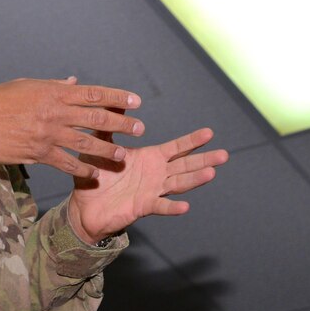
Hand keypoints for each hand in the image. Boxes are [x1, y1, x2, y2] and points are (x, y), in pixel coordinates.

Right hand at [0, 77, 143, 178]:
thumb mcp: (27, 85)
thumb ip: (54, 86)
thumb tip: (74, 83)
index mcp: (54, 92)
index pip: (93, 94)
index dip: (117, 97)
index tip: (135, 102)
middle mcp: (55, 112)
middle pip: (97, 118)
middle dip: (122, 124)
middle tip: (140, 129)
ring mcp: (48, 134)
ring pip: (86, 143)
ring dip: (108, 150)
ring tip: (123, 155)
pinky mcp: (39, 153)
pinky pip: (67, 163)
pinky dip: (83, 169)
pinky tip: (94, 174)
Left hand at [67, 127, 228, 243]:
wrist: (85, 204)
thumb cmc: (96, 175)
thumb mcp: (101, 146)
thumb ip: (111, 126)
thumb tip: (118, 103)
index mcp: (150, 159)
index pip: (176, 148)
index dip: (192, 141)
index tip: (209, 133)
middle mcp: (156, 175)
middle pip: (185, 166)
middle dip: (204, 160)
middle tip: (224, 155)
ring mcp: (152, 191)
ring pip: (178, 184)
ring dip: (194, 180)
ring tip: (211, 173)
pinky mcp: (142, 206)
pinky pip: (160, 206)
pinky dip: (172, 207)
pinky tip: (185, 206)